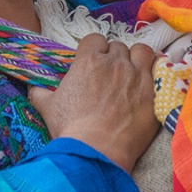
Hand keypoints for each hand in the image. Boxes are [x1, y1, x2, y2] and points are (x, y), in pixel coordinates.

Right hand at [29, 34, 158, 172]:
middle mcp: (114, 63)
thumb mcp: (48, 108)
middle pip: (118, 46)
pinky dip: (153, 74)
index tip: (93, 62)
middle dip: (114, 57)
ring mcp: (136, 76)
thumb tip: (33, 88)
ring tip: (134, 72)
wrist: (97, 152)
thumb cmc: (71, 129)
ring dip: (137, 58)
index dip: (94, 50)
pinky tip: (149, 84)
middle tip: (111, 75)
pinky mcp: (153, 92)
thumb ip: (40, 93)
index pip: (95, 39)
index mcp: (88, 61)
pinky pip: (158, 70)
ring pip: (141, 51)